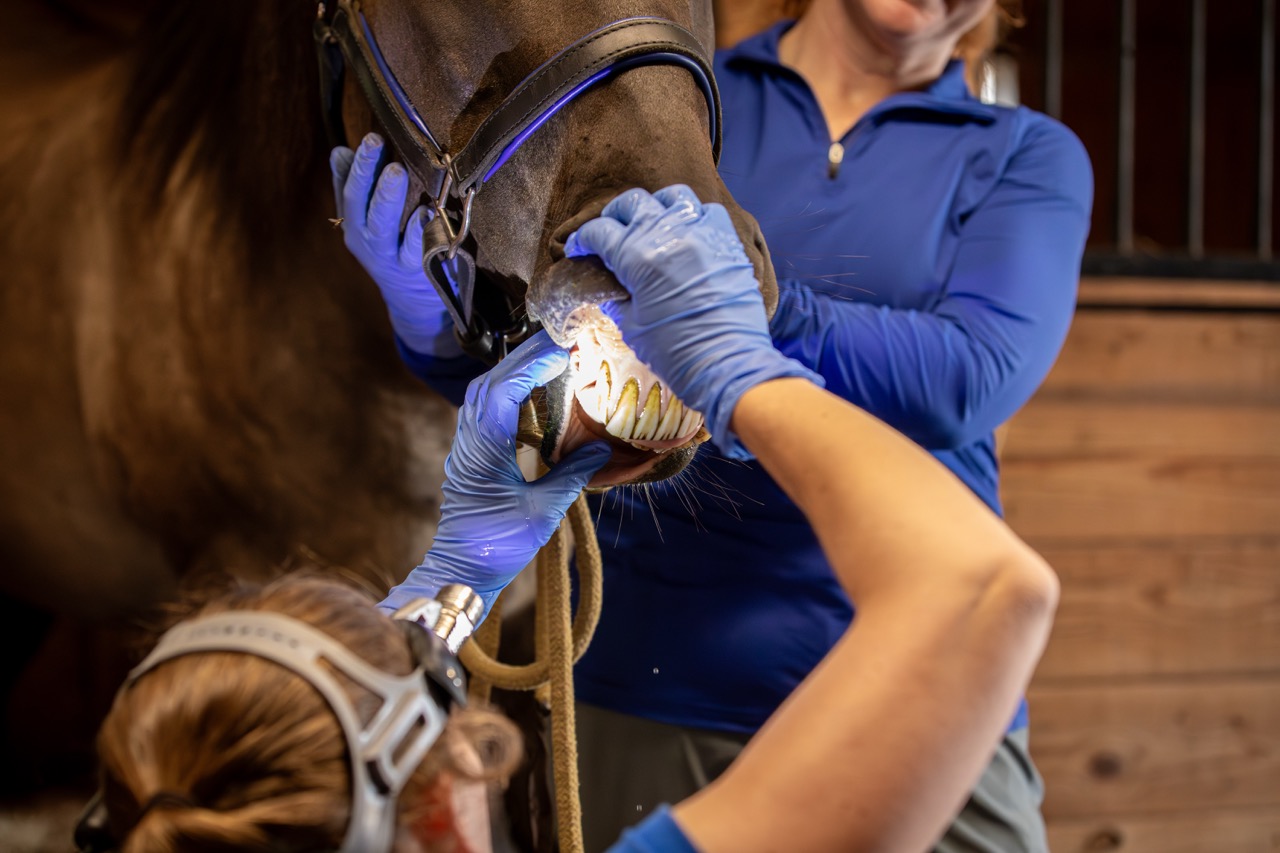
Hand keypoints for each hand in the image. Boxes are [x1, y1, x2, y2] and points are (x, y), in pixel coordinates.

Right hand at [331, 133, 462, 356]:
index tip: (369, 137)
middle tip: (377, 143)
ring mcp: (392, 258)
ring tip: (397, 172)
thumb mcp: (367, 223)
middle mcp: (370, 242)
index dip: (358, 165)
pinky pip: (416, 251)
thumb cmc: (391, 249)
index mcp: (355, 226)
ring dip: (389, 198)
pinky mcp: (417, 271)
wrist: (412, 302)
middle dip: (369, 174)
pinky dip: (419, 232)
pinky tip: (425, 212)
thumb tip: (339, 152)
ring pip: (385, 228)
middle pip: (363, 207)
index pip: (351, 192)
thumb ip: (354, 189)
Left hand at [379, 332, 610, 618]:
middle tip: (561, 340)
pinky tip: (532, 391)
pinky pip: (485, 408)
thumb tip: (603, 446)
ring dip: (513, 370)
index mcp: (484, 449)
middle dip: (524, 357)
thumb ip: (572, 474)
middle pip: (491, 382)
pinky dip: (508, 390)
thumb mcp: (544, 511)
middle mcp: (469, 439)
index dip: (531, 366)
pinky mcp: (470, 454)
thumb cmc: (499, 545)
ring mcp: (466, 445)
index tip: (562, 350)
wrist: (461, 570)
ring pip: (483, 392)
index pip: (503, 391)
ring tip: (549, 358)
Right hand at [565, 185, 819, 458]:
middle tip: (610, 234)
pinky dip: (692, 216)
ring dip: (654, 207)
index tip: (579, 250)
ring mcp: (700, 231)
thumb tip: (609, 287)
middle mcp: (667, 234)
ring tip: (650, 224)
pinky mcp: (726, 239)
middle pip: (631, 203)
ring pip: (670, 196)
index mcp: (636, 256)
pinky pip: (706, 210)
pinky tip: (686, 233)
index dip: (582, 240)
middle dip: (614, 216)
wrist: (727, 363)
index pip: (598, 231)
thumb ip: (617, 299)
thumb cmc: (676, 352)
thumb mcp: (633, 326)